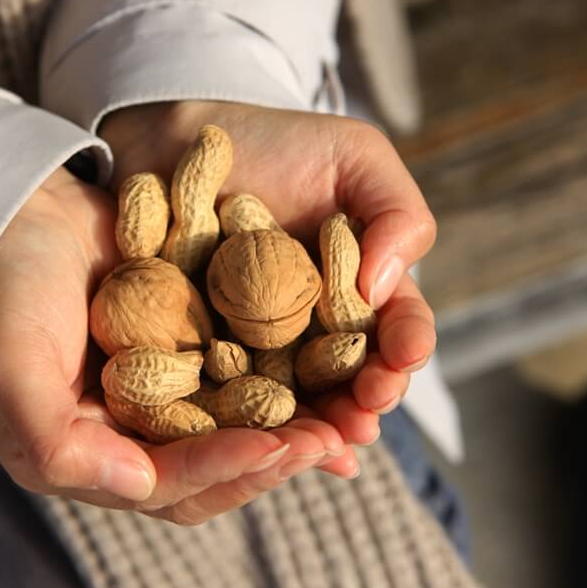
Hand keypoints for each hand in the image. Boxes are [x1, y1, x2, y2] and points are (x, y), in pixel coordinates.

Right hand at [0, 168, 351, 524]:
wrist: (17, 221)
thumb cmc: (3, 300)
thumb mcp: (11, 375)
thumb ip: (56, 444)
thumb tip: (140, 485)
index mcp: (100, 457)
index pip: (173, 484)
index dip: (224, 468)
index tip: (276, 446)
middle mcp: (143, 435)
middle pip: (222, 463)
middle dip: (277, 454)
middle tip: (333, 439)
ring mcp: (174, 389)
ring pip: (246, 420)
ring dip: (296, 420)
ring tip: (349, 407)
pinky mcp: (198, 346)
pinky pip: (252, 366)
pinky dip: (292, 371)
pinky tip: (334, 362)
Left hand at [101, 101, 437, 468]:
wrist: (181, 139)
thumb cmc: (276, 143)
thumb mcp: (354, 157)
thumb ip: (395, 211)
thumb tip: (384, 286)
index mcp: (361, 289)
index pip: (398, 327)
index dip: (405, 347)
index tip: (401, 356)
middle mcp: (318, 329)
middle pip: (352, 379)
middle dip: (363, 403)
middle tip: (364, 416)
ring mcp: (263, 348)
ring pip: (298, 400)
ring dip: (313, 429)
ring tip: (320, 444)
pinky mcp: (207, 356)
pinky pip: (231, 398)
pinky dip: (247, 426)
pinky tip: (262, 448)